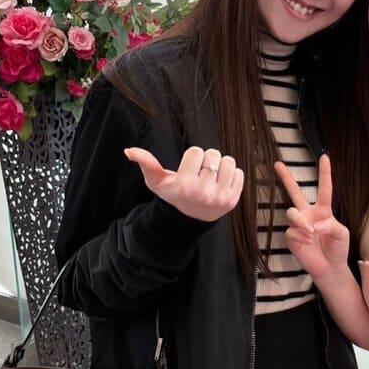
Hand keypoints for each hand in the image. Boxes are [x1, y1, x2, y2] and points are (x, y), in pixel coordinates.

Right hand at [124, 145, 243, 221]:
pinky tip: (220, 183)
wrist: (191, 217)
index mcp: (184, 185)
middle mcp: (203, 192)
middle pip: (213, 154)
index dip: (192, 156)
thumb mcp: (157, 181)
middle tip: (201, 172)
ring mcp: (220, 197)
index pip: (196, 151)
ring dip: (221, 165)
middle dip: (207, 159)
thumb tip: (129, 150)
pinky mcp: (232, 200)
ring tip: (212, 175)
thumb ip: (145, 163)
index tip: (189, 167)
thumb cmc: (174, 194)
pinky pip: (239, 173)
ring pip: (228, 161)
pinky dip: (231, 174)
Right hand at [273, 153, 349, 281]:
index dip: (324, 173)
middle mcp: (309, 214)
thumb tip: (313, 224)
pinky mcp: (291, 236)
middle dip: (285, 178)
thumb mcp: (342, 234)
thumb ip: (330, 225)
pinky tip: (307, 242)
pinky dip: (300, 235)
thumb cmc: (338, 248)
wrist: (330, 267)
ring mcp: (299, 224)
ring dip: (301, 222)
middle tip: (277, 164)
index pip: (324, 188)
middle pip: (294, 192)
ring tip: (310, 233)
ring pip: (291, 212)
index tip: (325, 157)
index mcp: (324, 210)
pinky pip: (291, 230)